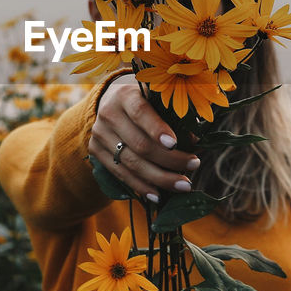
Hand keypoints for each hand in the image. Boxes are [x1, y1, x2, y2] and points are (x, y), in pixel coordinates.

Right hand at [88, 74, 199, 202]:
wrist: (110, 102)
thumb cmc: (145, 100)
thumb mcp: (158, 99)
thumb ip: (176, 115)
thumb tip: (194, 140)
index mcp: (125, 95)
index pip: (140, 113)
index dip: (157, 129)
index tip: (175, 144)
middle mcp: (109, 114)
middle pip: (139, 144)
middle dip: (170, 159)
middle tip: (194, 165)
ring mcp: (100, 134)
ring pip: (131, 163)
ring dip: (160, 178)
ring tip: (183, 185)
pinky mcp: (96, 150)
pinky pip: (121, 174)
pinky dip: (141, 186)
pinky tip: (158, 195)